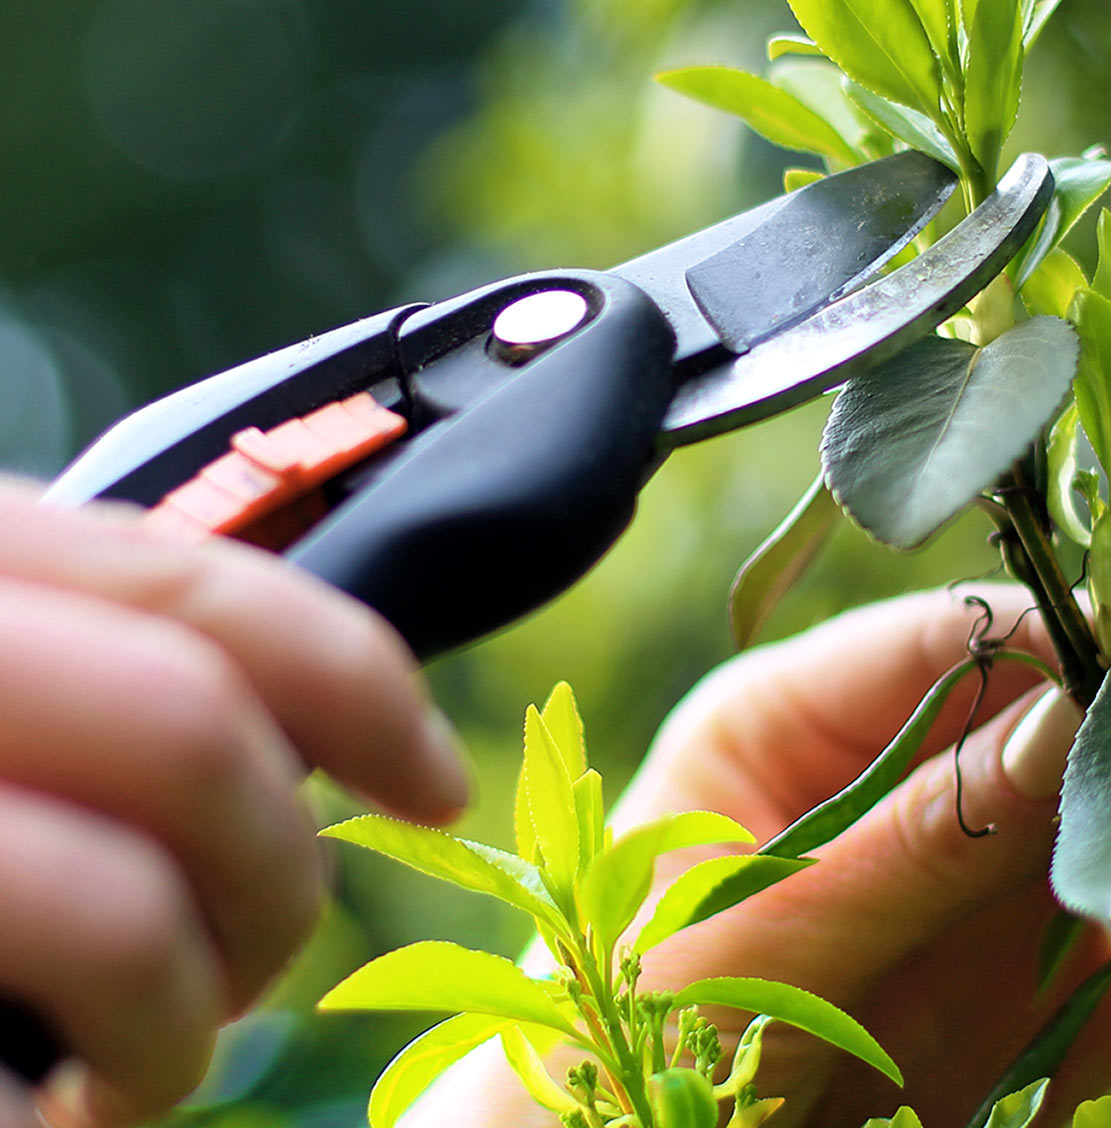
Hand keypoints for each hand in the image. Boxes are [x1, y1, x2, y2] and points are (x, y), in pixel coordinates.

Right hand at [0, 480, 468, 1126]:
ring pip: (124, 916)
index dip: (367, 690)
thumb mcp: (1, 692)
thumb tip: (298, 744)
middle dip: (276, 877)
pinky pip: (29, 1076)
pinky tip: (44, 1109)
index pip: (203, 588)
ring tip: (133, 1062)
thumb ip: (91, 680)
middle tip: (243, 966)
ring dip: (182, 1029)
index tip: (436, 784)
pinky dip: (70, 1115)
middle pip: (194, 739)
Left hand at [407, 586, 1110, 1127]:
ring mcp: (965, 892)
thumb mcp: (771, 928)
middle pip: (1058, 738)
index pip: (953, 640)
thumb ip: (925, 833)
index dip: (1074, 645)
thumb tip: (1081, 717)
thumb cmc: (639, 1031)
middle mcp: (897, 787)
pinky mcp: (1011, 993)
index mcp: (796, 720)